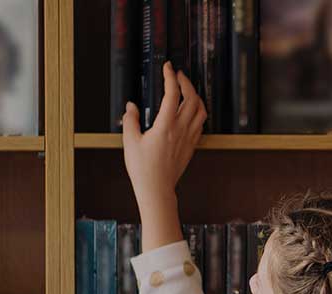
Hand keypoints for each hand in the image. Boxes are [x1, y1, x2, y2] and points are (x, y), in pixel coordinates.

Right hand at [123, 62, 206, 251]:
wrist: (157, 189)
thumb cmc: (143, 168)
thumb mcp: (130, 141)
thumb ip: (130, 120)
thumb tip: (131, 106)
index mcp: (165, 126)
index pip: (172, 94)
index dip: (170, 77)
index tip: (167, 67)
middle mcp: (181, 130)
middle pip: (192, 99)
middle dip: (186, 82)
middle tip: (178, 75)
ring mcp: (189, 138)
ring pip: (201, 111)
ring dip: (196, 96)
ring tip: (187, 90)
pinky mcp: (192, 146)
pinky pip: (201, 124)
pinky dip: (198, 112)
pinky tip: (191, 110)